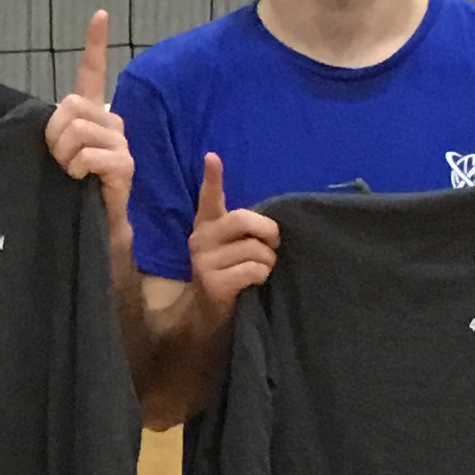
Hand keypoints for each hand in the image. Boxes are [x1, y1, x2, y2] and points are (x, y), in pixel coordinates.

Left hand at [44, 9, 131, 213]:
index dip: (97, 43)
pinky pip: (89, 155)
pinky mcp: (125, 163)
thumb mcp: (58, 151)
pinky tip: (84, 180)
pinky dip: (78, 169)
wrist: (95, 222)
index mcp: (94, 114)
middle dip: (55, 135)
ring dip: (64, 156)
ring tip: (71, 172)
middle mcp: (111, 122)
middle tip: (60, 159)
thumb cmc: (72, 188)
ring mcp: (120, 141)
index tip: (100, 14)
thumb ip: (57, 127)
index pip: (95, 72)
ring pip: (77, 130)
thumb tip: (56, 115)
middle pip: (71, 106)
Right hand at [186, 152, 278, 309]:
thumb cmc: (229, 277)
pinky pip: (254, 269)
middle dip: (268, 232)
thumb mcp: (232, 249)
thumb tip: (274, 227)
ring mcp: (204, 261)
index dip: (212, 178)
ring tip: (258, 271)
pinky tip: (253, 283)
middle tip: (272, 246)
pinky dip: (262, 276)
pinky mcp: (213, 282)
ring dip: (268, 262)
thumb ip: (244, 231)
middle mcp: (200, 239)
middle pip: (244, 219)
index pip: (209, 198)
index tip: (212, 157)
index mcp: (206, 226)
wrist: (207, 317)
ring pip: (255, 249)